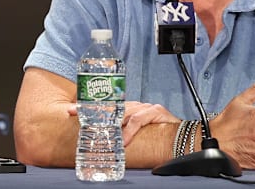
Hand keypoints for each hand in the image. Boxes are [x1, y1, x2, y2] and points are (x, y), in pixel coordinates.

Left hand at [64, 101, 179, 145]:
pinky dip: (130, 130)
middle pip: (111, 106)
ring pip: (123, 111)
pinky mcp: (156, 112)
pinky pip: (139, 120)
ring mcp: (146, 108)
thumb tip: (104, 149)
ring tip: (98, 129)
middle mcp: (137, 107)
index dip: (89, 108)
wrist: (183, 140)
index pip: (107, 107)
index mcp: (131, 111)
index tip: (71, 111)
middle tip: (74, 112)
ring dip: (109, 121)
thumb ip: (122, 138)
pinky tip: (124, 140)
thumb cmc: (160, 140)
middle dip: (91, 109)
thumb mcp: (136, 138)